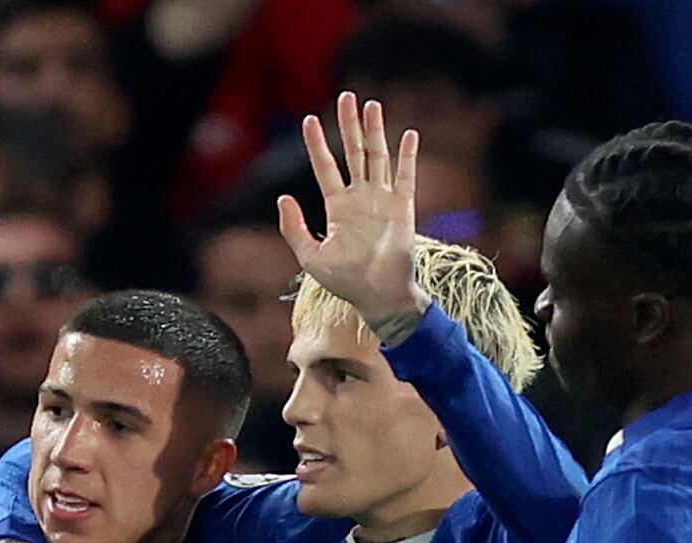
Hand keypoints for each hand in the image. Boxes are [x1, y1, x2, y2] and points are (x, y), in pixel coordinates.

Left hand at [278, 92, 424, 336]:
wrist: (378, 296)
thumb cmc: (345, 282)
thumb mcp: (310, 257)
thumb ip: (294, 229)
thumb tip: (283, 198)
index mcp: (338, 207)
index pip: (325, 167)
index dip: (317, 144)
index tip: (309, 120)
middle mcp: (360, 198)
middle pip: (353, 152)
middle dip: (349, 125)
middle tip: (346, 96)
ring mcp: (383, 200)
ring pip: (378, 157)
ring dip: (375, 131)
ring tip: (370, 105)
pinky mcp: (403, 208)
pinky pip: (406, 177)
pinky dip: (407, 156)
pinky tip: (407, 134)